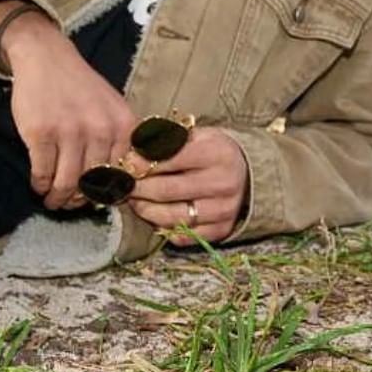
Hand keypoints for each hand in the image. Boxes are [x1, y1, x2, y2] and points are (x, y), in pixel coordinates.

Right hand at [0, 2, 135, 209]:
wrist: (47, 58)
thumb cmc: (81, 87)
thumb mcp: (113, 108)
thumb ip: (119, 140)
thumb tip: (122, 181)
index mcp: (123, 126)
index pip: (121, 174)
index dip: (108, 193)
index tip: (97, 199)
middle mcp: (101, 130)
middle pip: (93, 183)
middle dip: (80, 200)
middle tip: (70, 204)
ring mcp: (70, 132)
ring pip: (67, 183)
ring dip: (58, 198)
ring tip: (53, 202)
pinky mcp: (42, 134)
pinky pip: (43, 173)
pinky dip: (40, 185)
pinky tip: (39, 186)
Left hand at [123, 127, 248, 244]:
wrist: (246, 174)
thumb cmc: (212, 152)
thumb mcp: (196, 136)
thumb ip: (166, 141)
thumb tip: (131, 155)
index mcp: (216, 153)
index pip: (169, 159)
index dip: (141, 164)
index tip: (126, 165)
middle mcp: (223, 183)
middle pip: (166, 191)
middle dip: (138, 189)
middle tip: (124, 186)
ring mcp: (223, 209)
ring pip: (171, 217)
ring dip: (146, 210)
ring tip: (136, 201)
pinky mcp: (221, 229)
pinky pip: (183, 235)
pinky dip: (164, 228)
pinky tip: (156, 216)